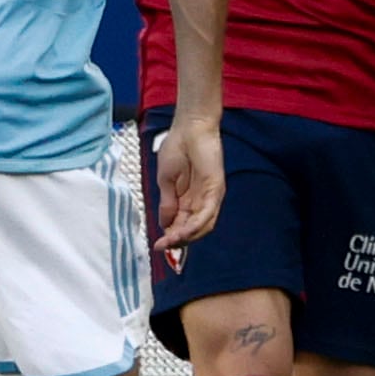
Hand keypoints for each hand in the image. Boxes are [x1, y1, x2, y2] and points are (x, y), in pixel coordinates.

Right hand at [152, 115, 224, 250]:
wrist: (188, 128)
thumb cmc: (176, 148)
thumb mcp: (165, 180)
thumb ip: (168, 203)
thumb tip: (164, 224)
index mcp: (186, 199)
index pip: (181, 224)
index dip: (170, 235)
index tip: (158, 245)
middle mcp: (199, 201)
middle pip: (192, 228)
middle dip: (177, 240)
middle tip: (163, 247)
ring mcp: (209, 197)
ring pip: (202, 225)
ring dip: (187, 236)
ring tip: (171, 242)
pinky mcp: (216, 190)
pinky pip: (208, 213)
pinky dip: (196, 225)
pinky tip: (183, 231)